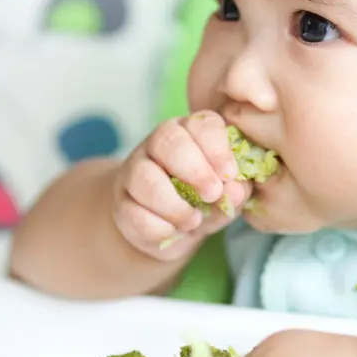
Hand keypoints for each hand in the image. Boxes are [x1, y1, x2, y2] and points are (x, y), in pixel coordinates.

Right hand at [113, 111, 250, 258]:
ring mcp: (135, 170)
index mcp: (192, 132)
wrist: (172, 230)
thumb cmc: (206, 201)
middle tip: (213, 194)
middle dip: (195, 170)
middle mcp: (159, 144)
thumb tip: (236, 189)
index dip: (217, 148)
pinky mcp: (121, 202)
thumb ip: (235, 191)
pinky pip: (133, 212)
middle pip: (167, 140)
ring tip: (194, 221)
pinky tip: (173, 231)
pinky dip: (158, 227)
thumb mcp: (227, 195)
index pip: (202, 124)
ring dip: (174, 204)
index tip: (230, 174)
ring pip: (144, 177)